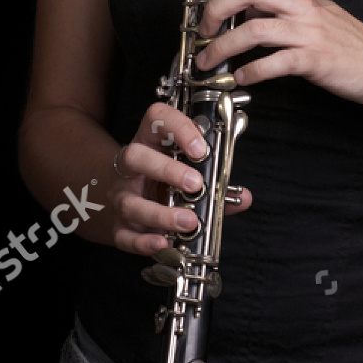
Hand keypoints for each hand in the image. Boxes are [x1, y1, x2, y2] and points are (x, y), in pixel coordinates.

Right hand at [110, 101, 251, 258]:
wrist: (128, 200)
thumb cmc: (162, 181)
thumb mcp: (186, 171)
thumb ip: (216, 183)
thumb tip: (244, 198)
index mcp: (150, 142)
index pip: (157, 119)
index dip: (179, 129)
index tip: (201, 148)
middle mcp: (131, 168)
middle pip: (135, 156)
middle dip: (167, 170)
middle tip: (196, 183)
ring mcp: (121, 196)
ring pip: (131, 202)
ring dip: (162, 214)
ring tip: (189, 222)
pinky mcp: (119, 226)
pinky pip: (125, 236)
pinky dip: (144, 242)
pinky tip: (164, 243)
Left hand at [194, 0, 362, 104]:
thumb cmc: (350, 41)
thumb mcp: (313, 13)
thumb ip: (278, 6)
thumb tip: (242, 6)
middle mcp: (301, 5)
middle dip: (214, 9)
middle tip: (203, 29)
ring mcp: (308, 31)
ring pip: (253, 29)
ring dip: (222, 47)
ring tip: (209, 61)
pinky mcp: (315, 59)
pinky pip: (274, 63)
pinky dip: (251, 72)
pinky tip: (242, 78)